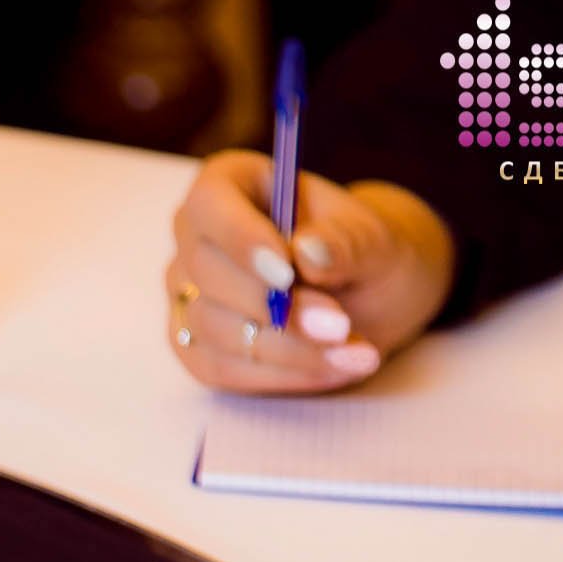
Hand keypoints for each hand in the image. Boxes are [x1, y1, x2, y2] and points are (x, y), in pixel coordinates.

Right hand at [166, 150, 454, 394]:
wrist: (368, 295)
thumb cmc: (363, 253)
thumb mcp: (373, 240)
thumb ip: (345, 242)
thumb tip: (307, 252)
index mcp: (232, 185)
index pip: (210, 203)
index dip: (240, 238)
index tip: (287, 272)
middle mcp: (197, 238)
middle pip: (206, 273)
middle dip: (275, 308)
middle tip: (339, 326)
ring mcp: (189, 295)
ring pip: (215, 328)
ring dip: (289, 349)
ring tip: (356, 352)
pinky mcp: (196, 347)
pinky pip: (223, 369)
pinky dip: (282, 376)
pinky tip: (334, 368)